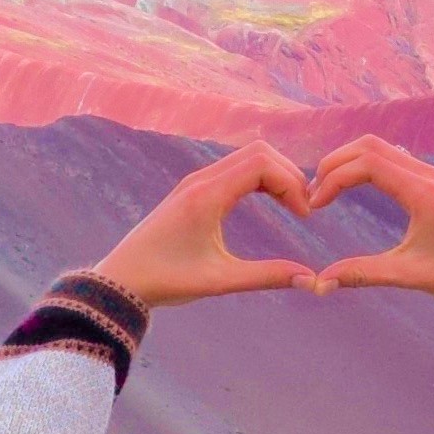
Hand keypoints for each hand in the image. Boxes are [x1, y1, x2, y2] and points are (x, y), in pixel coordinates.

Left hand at [86, 142, 321, 311]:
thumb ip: (266, 276)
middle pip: (258, 152)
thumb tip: (311, 280)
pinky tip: (271, 202)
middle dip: (288, 175)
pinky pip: (234, 169)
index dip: (292, 183)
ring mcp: (195, 181)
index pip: (262, 164)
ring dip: (275, 175)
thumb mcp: (219, 281)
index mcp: (207, 195)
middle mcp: (201, 179)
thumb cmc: (167, 281)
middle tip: (304, 209)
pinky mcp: (193, 189)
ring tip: (293, 206)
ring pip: (247, 157)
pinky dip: (258, 178)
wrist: (122, 279)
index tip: (305, 215)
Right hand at [300, 137, 433, 315]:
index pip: (366, 164)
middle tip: (314, 190)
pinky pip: (396, 160)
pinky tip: (357, 187)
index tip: (315, 203)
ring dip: (352, 162)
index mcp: (423, 193)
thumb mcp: (408, 275)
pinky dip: (369, 166)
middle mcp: (429, 176)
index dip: (333, 178)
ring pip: (383, 149)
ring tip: (330, 189)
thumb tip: (320, 282)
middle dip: (336, 162)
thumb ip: (362, 273)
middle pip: (370, 146)